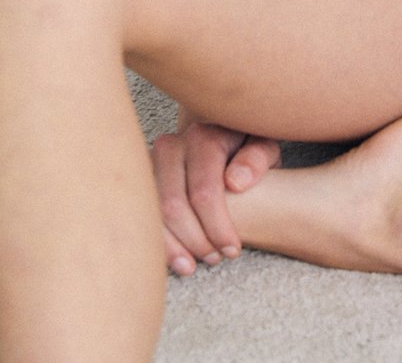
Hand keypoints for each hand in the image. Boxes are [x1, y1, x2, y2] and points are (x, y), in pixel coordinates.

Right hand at [150, 120, 280, 275]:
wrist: (219, 137)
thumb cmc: (245, 147)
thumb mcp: (263, 145)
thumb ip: (257, 158)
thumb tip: (236, 182)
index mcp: (203, 137)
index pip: (203, 191)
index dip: (217, 227)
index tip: (233, 250)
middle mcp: (171, 146)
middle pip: (172, 205)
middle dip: (195, 239)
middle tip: (215, 258)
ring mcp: (150, 163)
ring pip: (151, 213)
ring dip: (172, 246)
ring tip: (192, 265)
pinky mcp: (139, 180)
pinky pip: (139, 216)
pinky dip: (156, 241)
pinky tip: (172, 259)